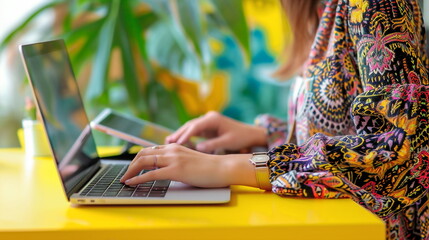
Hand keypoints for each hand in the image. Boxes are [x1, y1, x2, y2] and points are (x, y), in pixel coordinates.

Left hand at [120, 143, 256, 187]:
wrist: (223, 168)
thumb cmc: (210, 168)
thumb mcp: (190, 161)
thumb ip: (178, 161)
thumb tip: (167, 169)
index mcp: (175, 147)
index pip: (150, 150)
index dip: (138, 158)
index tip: (132, 167)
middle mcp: (172, 150)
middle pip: (143, 153)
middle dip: (130, 164)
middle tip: (125, 174)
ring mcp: (173, 159)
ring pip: (144, 161)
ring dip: (130, 171)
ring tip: (124, 179)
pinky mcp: (176, 170)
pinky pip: (151, 174)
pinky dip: (138, 179)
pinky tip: (131, 183)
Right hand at [165, 111, 266, 152]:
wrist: (250, 134)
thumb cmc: (241, 137)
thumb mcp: (228, 142)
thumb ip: (213, 145)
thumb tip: (197, 148)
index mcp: (213, 119)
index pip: (195, 127)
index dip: (185, 135)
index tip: (177, 144)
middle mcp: (209, 118)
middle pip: (190, 125)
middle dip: (179, 133)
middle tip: (167, 142)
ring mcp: (207, 122)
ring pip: (190, 127)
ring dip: (180, 134)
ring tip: (169, 142)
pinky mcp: (208, 127)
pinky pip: (194, 131)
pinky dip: (186, 136)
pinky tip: (178, 142)